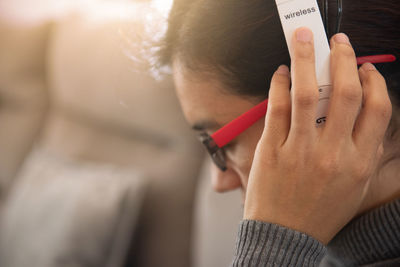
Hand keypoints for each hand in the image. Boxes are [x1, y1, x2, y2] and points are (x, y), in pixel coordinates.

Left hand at [243, 27, 391, 243]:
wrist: (285, 236)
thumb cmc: (320, 210)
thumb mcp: (354, 185)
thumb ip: (363, 150)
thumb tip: (364, 112)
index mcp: (358, 161)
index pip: (376, 108)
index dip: (372, 81)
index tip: (364, 67)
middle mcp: (332, 153)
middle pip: (345, 92)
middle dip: (344, 58)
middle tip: (339, 41)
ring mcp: (300, 150)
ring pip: (307, 92)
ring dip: (305, 58)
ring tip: (303, 38)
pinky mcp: (271, 150)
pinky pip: (276, 108)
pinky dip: (278, 84)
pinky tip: (280, 73)